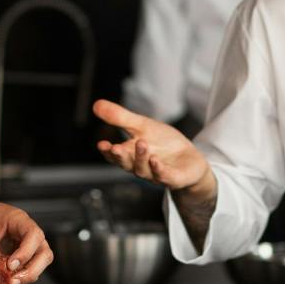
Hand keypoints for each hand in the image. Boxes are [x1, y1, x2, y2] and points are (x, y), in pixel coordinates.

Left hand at [0, 197, 52, 283]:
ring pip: (40, 260)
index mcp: (18, 219)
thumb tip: (0, 272)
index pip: (33, 235)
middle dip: (33, 269)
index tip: (11, 264)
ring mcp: (27, 242)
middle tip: (14, 279)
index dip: (26, 252)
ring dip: (29, 273)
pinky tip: (10, 278)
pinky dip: (22, 274)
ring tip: (11, 281)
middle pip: (44, 251)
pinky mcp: (22, 251)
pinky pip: (29, 264)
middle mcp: (27, 231)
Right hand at [92, 99, 211, 192]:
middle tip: (116, 148)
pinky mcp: (174, 179)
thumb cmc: (163, 143)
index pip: (115, 156)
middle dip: (121, 157)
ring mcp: (156, 174)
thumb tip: (96, 104)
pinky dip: (159, 170)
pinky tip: (156, 160)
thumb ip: (120, 118)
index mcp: (130, 155)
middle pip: (127, 164)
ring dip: (141, 158)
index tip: (102, 144)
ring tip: (141, 144)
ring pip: (144, 170)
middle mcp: (140, 167)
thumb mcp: (142, 126)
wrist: (189, 158)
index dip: (108, 151)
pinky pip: (164, 177)